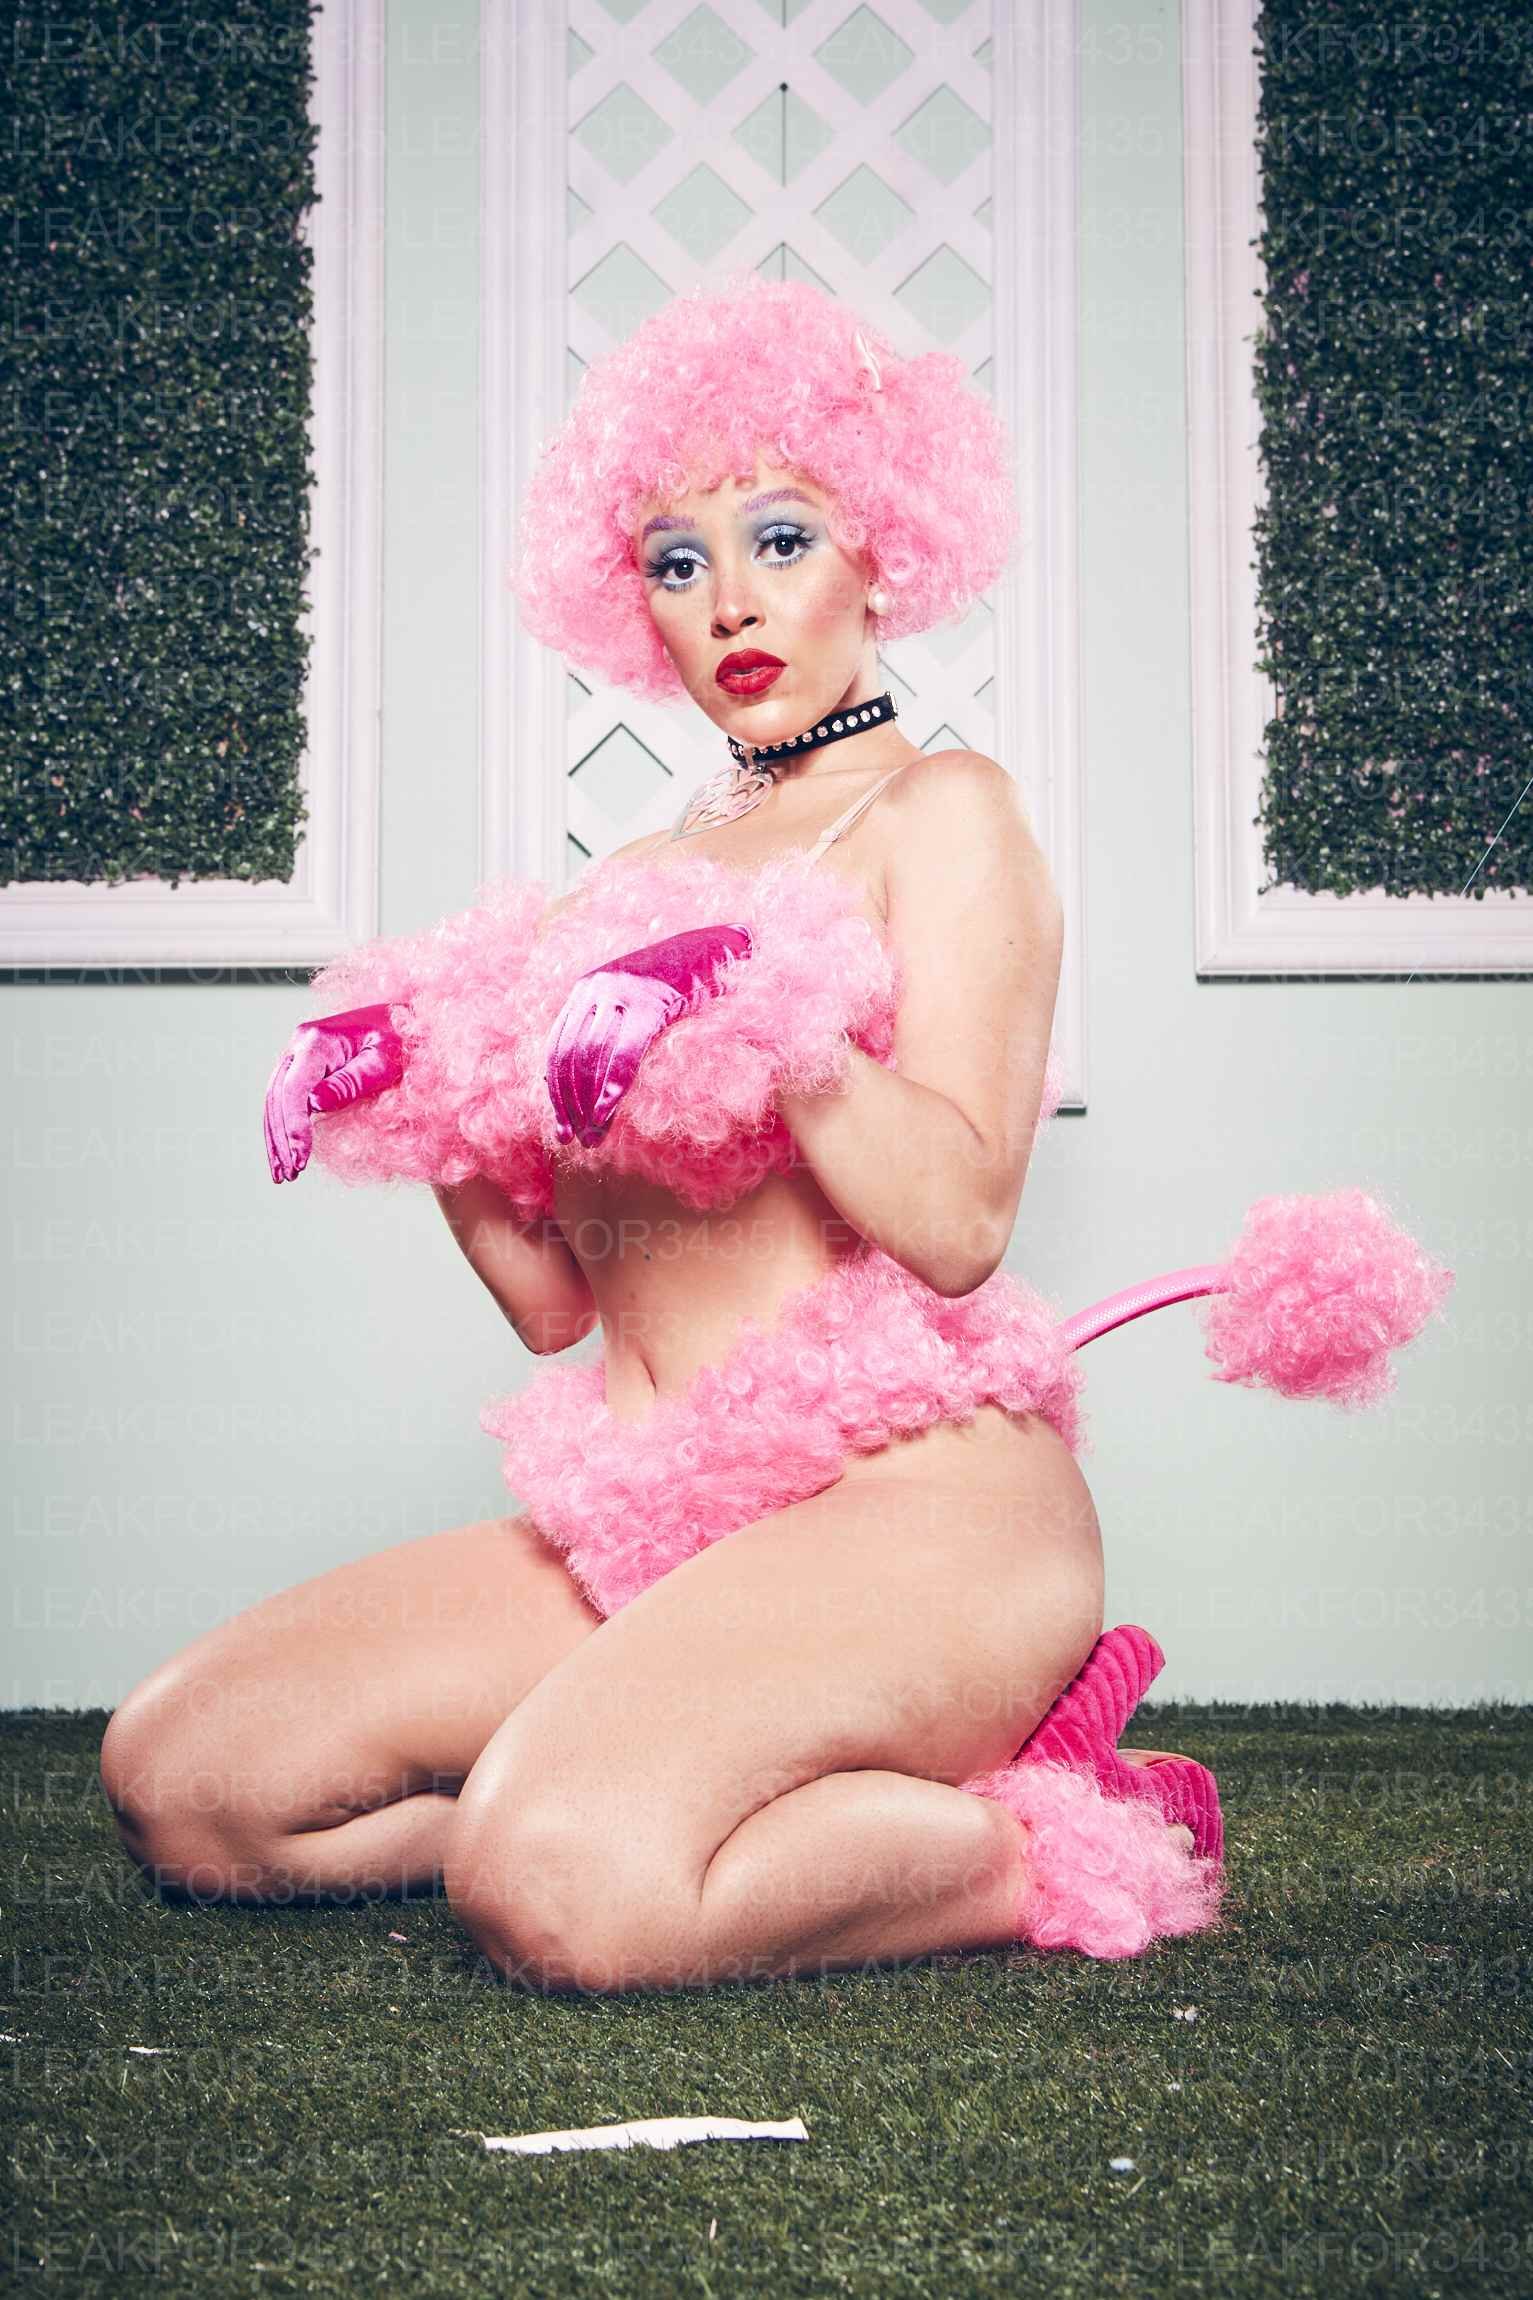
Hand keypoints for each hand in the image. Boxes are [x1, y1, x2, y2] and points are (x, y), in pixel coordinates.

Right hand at [265, 1001, 405, 1182]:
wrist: (404, 1020)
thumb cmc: (400, 1038)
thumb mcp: (383, 1061)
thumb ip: (350, 1082)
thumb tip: (313, 1105)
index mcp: (317, 1040)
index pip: (295, 1090)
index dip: (294, 1127)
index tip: (300, 1158)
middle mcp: (300, 1045)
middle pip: (278, 1098)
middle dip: (282, 1139)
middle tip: (289, 1175)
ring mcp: (298, 1054)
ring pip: (275, 1101)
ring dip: (276, 1138)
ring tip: (283, 1174)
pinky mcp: (302, 1066)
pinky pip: (284, 1100)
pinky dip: (282, 1128)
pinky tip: (285, 1154)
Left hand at [544, 922, 751, 1146]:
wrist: (715, 946)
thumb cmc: (680, 983)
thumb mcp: (637, 1004)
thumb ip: (612, 1030)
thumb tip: (591, 1082)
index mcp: (586, 988)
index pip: (558, 1048)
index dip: (556, 1093)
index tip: (560, 1127)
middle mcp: (596, 987)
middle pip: (570, 1058)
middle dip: (569, 1106)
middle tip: (575, 1141)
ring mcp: (622, 993)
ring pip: (592, 1059)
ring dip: (589, 1105)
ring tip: (592, 1138)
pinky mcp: (650, 1004)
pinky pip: (624, 1054)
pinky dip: (611, 1089)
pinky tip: (605, 1115)